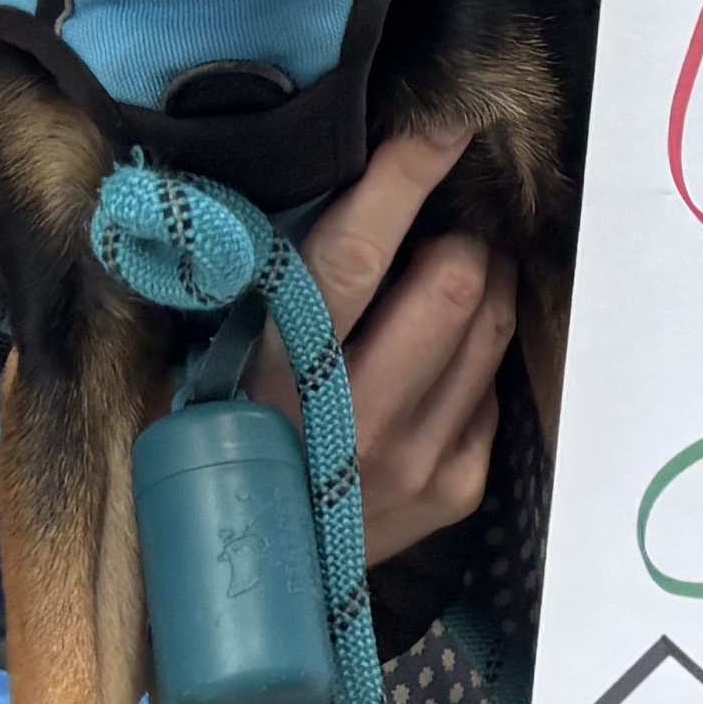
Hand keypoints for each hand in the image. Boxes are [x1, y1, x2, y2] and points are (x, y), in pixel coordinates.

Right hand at [261, 117, 517, 567]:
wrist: (242, 581)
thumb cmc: (218, 445)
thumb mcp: (208, 366)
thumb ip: (261, 290)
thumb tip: (319, 185)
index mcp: (278, 379)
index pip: (353, 257)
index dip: (405, 179)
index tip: (447, 122)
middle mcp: (357, 423)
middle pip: (459, 281)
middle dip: (459, 235)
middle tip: (441, 228)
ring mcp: (417, 462)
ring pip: (493, 324)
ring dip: (481, 285)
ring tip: (444, 283)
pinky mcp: (457, 490)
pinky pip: (494, 386)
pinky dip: (474, 357)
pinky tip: (432, 364)